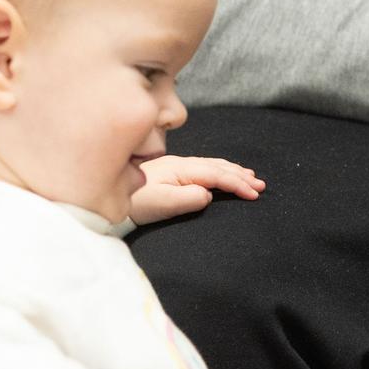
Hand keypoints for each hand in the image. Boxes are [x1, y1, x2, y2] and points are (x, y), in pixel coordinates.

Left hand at [129, 156, 262, 225]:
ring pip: (211, 165)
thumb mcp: (162, 204)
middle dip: (241, 175)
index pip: (217, 175)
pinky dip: (219, 170)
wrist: (107, 198)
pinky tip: (220, 174)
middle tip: (261, 185)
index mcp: (182, 170)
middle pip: (218, 167)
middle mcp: (181, 164)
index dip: (238, 184)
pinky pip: (203, 168)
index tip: (255, 194)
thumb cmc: (135, 203)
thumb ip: (188, 199)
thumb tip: (208, 195)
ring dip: (232, 171)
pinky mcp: (169, 173)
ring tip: (249, 176)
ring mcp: (175, 167)